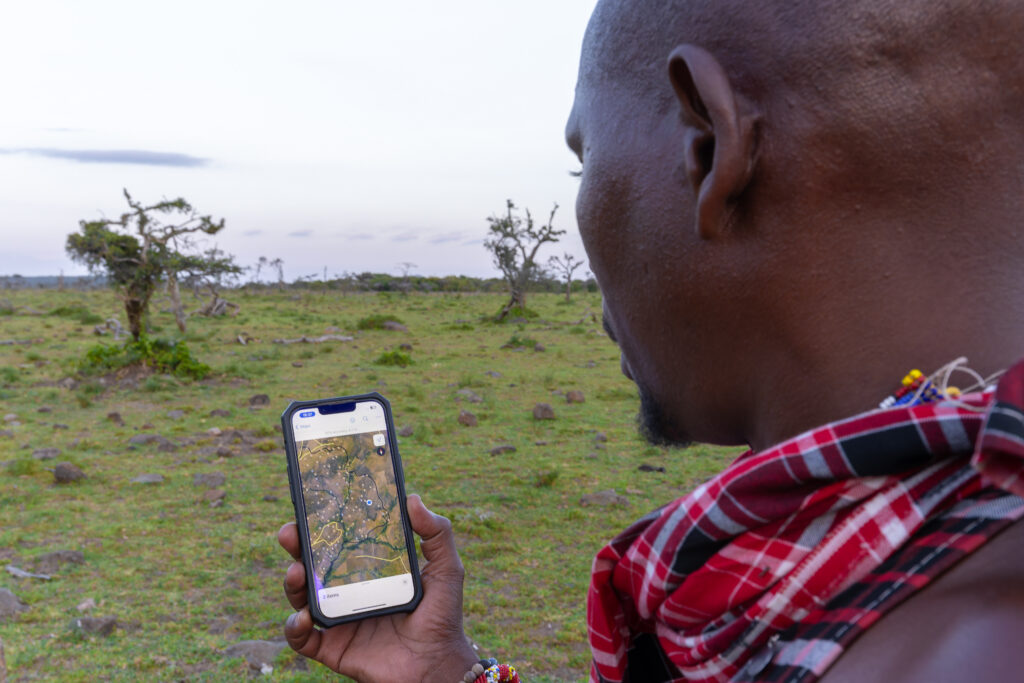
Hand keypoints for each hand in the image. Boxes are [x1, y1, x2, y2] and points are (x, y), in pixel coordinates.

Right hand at [278, 494, 477, 681]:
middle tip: (290, 532)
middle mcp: (348, 591)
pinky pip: (302, 638)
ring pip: (300, 596)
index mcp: (369, 570)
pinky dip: (294, 628)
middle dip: (296, 546)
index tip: (313, 506)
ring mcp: (338, 619)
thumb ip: (436, 533)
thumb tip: (413, 498)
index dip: (322, 525)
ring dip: (292, 582)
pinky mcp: (332, 647)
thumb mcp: (445, 568)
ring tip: (297, 571)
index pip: (339, 542)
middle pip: (312, 564)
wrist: (437, 664)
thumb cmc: (442, 616)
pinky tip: (302, 617)